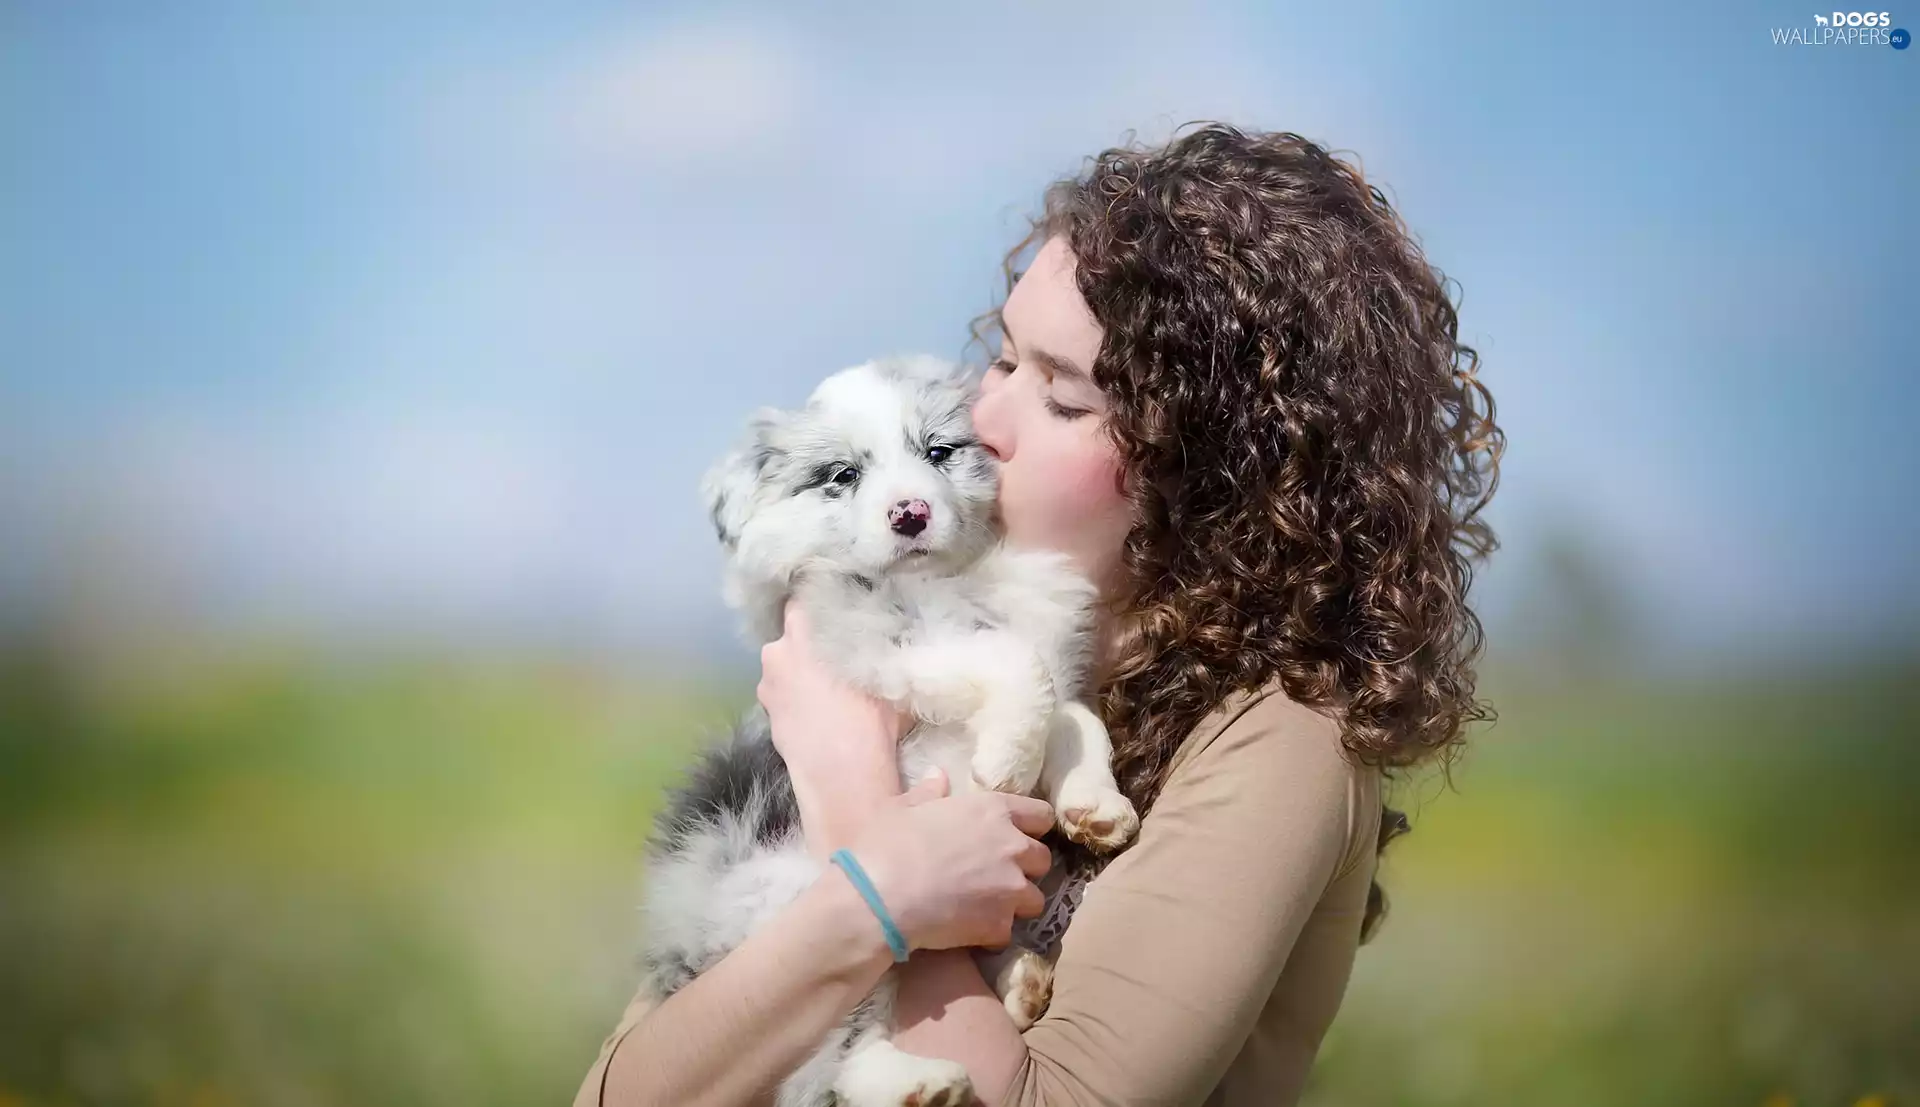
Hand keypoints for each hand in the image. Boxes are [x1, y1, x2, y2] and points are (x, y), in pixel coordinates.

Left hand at [758, 600, 914, 853]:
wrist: (842, 781)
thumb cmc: (869, 723)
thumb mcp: (887, 678)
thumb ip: (881, 651)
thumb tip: (891, 642)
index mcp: (802, 633)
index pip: (803, 597)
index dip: (820, 598)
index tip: (838, 602)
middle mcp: (776, 654)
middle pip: (793, 634)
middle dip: (813, 639)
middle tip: (840, 647)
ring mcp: (766, 688)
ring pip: (786, 666)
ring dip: (803, 670)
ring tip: (831, 685)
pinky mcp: (767, 717)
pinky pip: (784, 693)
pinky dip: (798, 696)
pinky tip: (821, 710)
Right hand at [843, 770, 1055, 952]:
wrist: (880, 898)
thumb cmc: (887, 845)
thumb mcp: (903, 809)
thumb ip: (929, 793)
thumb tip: (938, 775)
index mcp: (992, 810)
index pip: (1041, 815)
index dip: (1032, 827)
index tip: (1018, 836)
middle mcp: (1012, 846)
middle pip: (1042, 860)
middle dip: (1025, 869)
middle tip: (998, 876)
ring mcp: (1011, 887)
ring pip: (1034, 900)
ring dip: (1014, 904)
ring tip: (986, 909)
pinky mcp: (1000, 924)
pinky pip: (1007, 932)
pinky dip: (992, 934)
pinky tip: (969, 932)